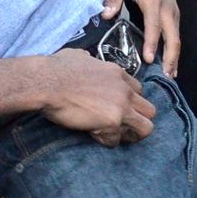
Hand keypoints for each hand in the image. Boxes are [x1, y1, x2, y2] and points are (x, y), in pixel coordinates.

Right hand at [38, 52, 155, 146]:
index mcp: (118, 73)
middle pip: (150, 110)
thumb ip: (89, 60)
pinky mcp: (112, 122)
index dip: (129, 102)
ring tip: (114, 137)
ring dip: (131, 135)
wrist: (46, 82)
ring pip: (146, 128)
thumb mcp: (79, 56)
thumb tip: (85, 59)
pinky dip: (106, 141)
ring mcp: (121, 106)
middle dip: (138, 120)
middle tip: (123, 126)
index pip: (138, 91)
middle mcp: (125, 90)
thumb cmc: (56, 67)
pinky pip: (116, 140)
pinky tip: (94, 136)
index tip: (118, 108)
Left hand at [103, 0, 180, 75]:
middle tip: (166, 76)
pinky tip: (172, 62)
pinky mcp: (173, 12)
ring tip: (170, 75)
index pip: (153, 26)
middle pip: (173, 37)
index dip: (151, 43)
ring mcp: (172, 10)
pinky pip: (176, 33)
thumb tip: (106, 16)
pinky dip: (175, 48)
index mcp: (153, 1)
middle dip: (171, 58)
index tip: (148, 59)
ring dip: (175, 57)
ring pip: (177, 38)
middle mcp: (166, 8)